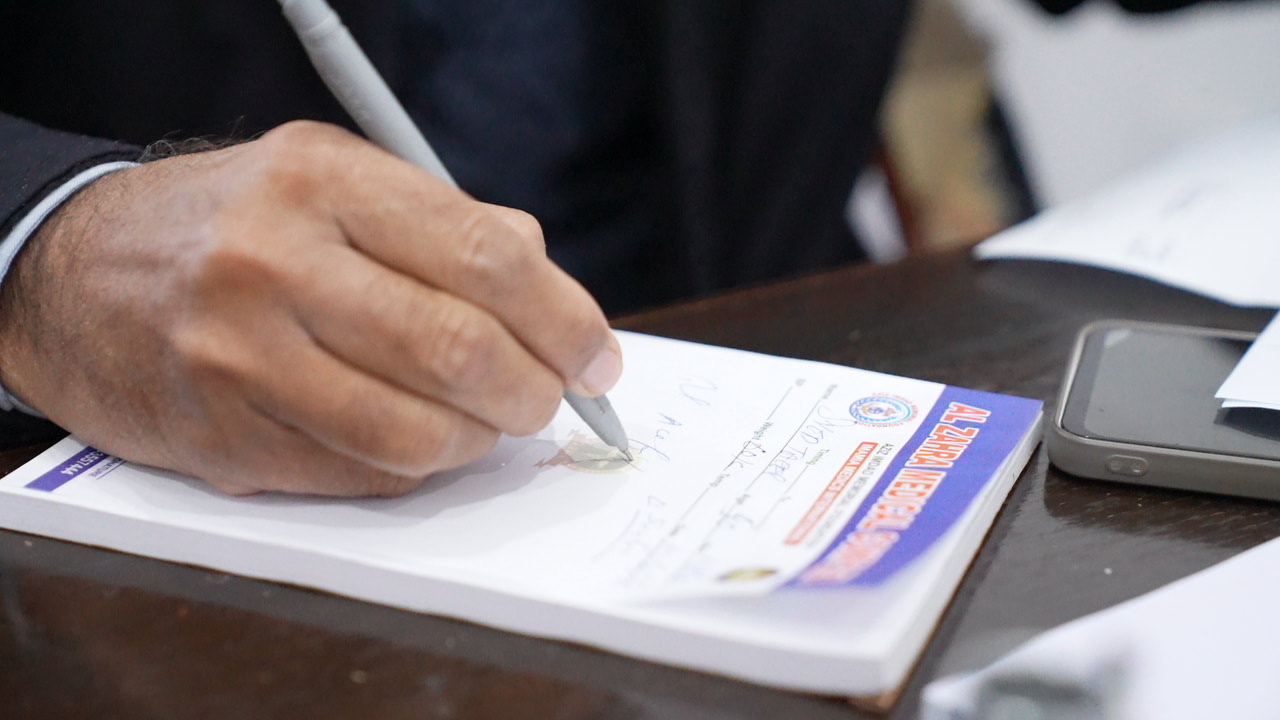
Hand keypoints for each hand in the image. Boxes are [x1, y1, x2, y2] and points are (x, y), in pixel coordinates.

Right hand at [0, 121, 621, 495]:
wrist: (75, 277)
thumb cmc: (234, 225)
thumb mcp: (332, 181)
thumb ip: (448, 227)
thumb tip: (555, 297)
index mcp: (321, 180)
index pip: (487, 258)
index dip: (566, 319)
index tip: (598, 356)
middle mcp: (275, 263)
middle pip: (461, 351)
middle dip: (536, 391)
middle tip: (552, 398)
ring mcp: (242, 359)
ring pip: (419, 435)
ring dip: (481, 441)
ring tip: (486, 421)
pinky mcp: (226, 440)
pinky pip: (365, 478)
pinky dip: (418, 468)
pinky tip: (417, 438)